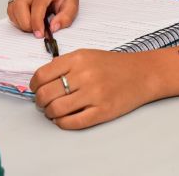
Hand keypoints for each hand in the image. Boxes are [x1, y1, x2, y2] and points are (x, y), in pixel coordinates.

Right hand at [6, 0, 78, 37]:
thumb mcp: (73, 5)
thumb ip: (65, 18)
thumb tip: (53, 28)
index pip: (38, 5)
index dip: (36, 22)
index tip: (40, 34)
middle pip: (20, 5)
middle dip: (25, 23)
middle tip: (36, 31)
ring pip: (12, 8)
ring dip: (20, 22)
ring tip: (33, 26)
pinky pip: (11, 9)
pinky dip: (16, 19)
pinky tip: (27, 20)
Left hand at [30, 49, 156, 128]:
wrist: (143, 73)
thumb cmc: (115, 65)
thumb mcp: (88, 55)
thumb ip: (65, 65)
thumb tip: (41, 81)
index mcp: (78, 58)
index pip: (42, 75)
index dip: (34, 86)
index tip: (36, 89)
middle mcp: (84, 75)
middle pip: (46, 94)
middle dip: (40, 102)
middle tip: (44, 102)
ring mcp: (94, 94)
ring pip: (55, 110)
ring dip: (50, 113)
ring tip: (55, 111)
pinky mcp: (102, 111)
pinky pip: (71, 123)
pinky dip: (62, 123)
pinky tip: (65, 118)